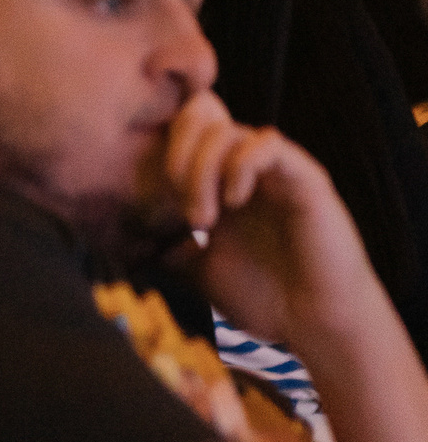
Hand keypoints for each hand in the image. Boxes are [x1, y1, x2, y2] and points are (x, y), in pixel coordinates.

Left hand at [160, 91, 382, 357]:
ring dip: (202, 171)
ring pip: (227, 131)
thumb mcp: (197, 272)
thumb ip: (166, 248)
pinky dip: (240, 166)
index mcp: (218, 183)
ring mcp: (275, 171)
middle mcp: (245, 170)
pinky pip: (266, 144)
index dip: (158, 154)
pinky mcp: (305, 179)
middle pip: (200, 116)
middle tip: (179, 210)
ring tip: (203, 222)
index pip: (182, 134)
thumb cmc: (264, 300)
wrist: (314, 324)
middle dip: (176, 156)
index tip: (150, 205)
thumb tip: (127, 239)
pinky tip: (234, 202)